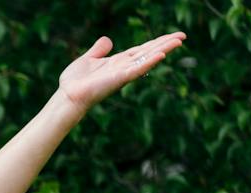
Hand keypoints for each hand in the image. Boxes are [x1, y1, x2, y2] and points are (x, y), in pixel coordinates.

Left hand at [58, 32, 186, 112]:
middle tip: (182, 36)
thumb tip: (108, 40)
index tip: (170, 37)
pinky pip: (137, 69)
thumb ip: (99, 50)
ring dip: (163, 50)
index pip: (141, 50)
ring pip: (147, 59)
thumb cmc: (74, 83)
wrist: (67, 97)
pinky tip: (161, 55)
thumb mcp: (88, 59)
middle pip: (148, 53)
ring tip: (179, 41)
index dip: (155, 43)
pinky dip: (149, 62)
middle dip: (165, 44)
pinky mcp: (119, 79)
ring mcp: (122, 74)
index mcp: (118, 63)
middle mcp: (123, 68)